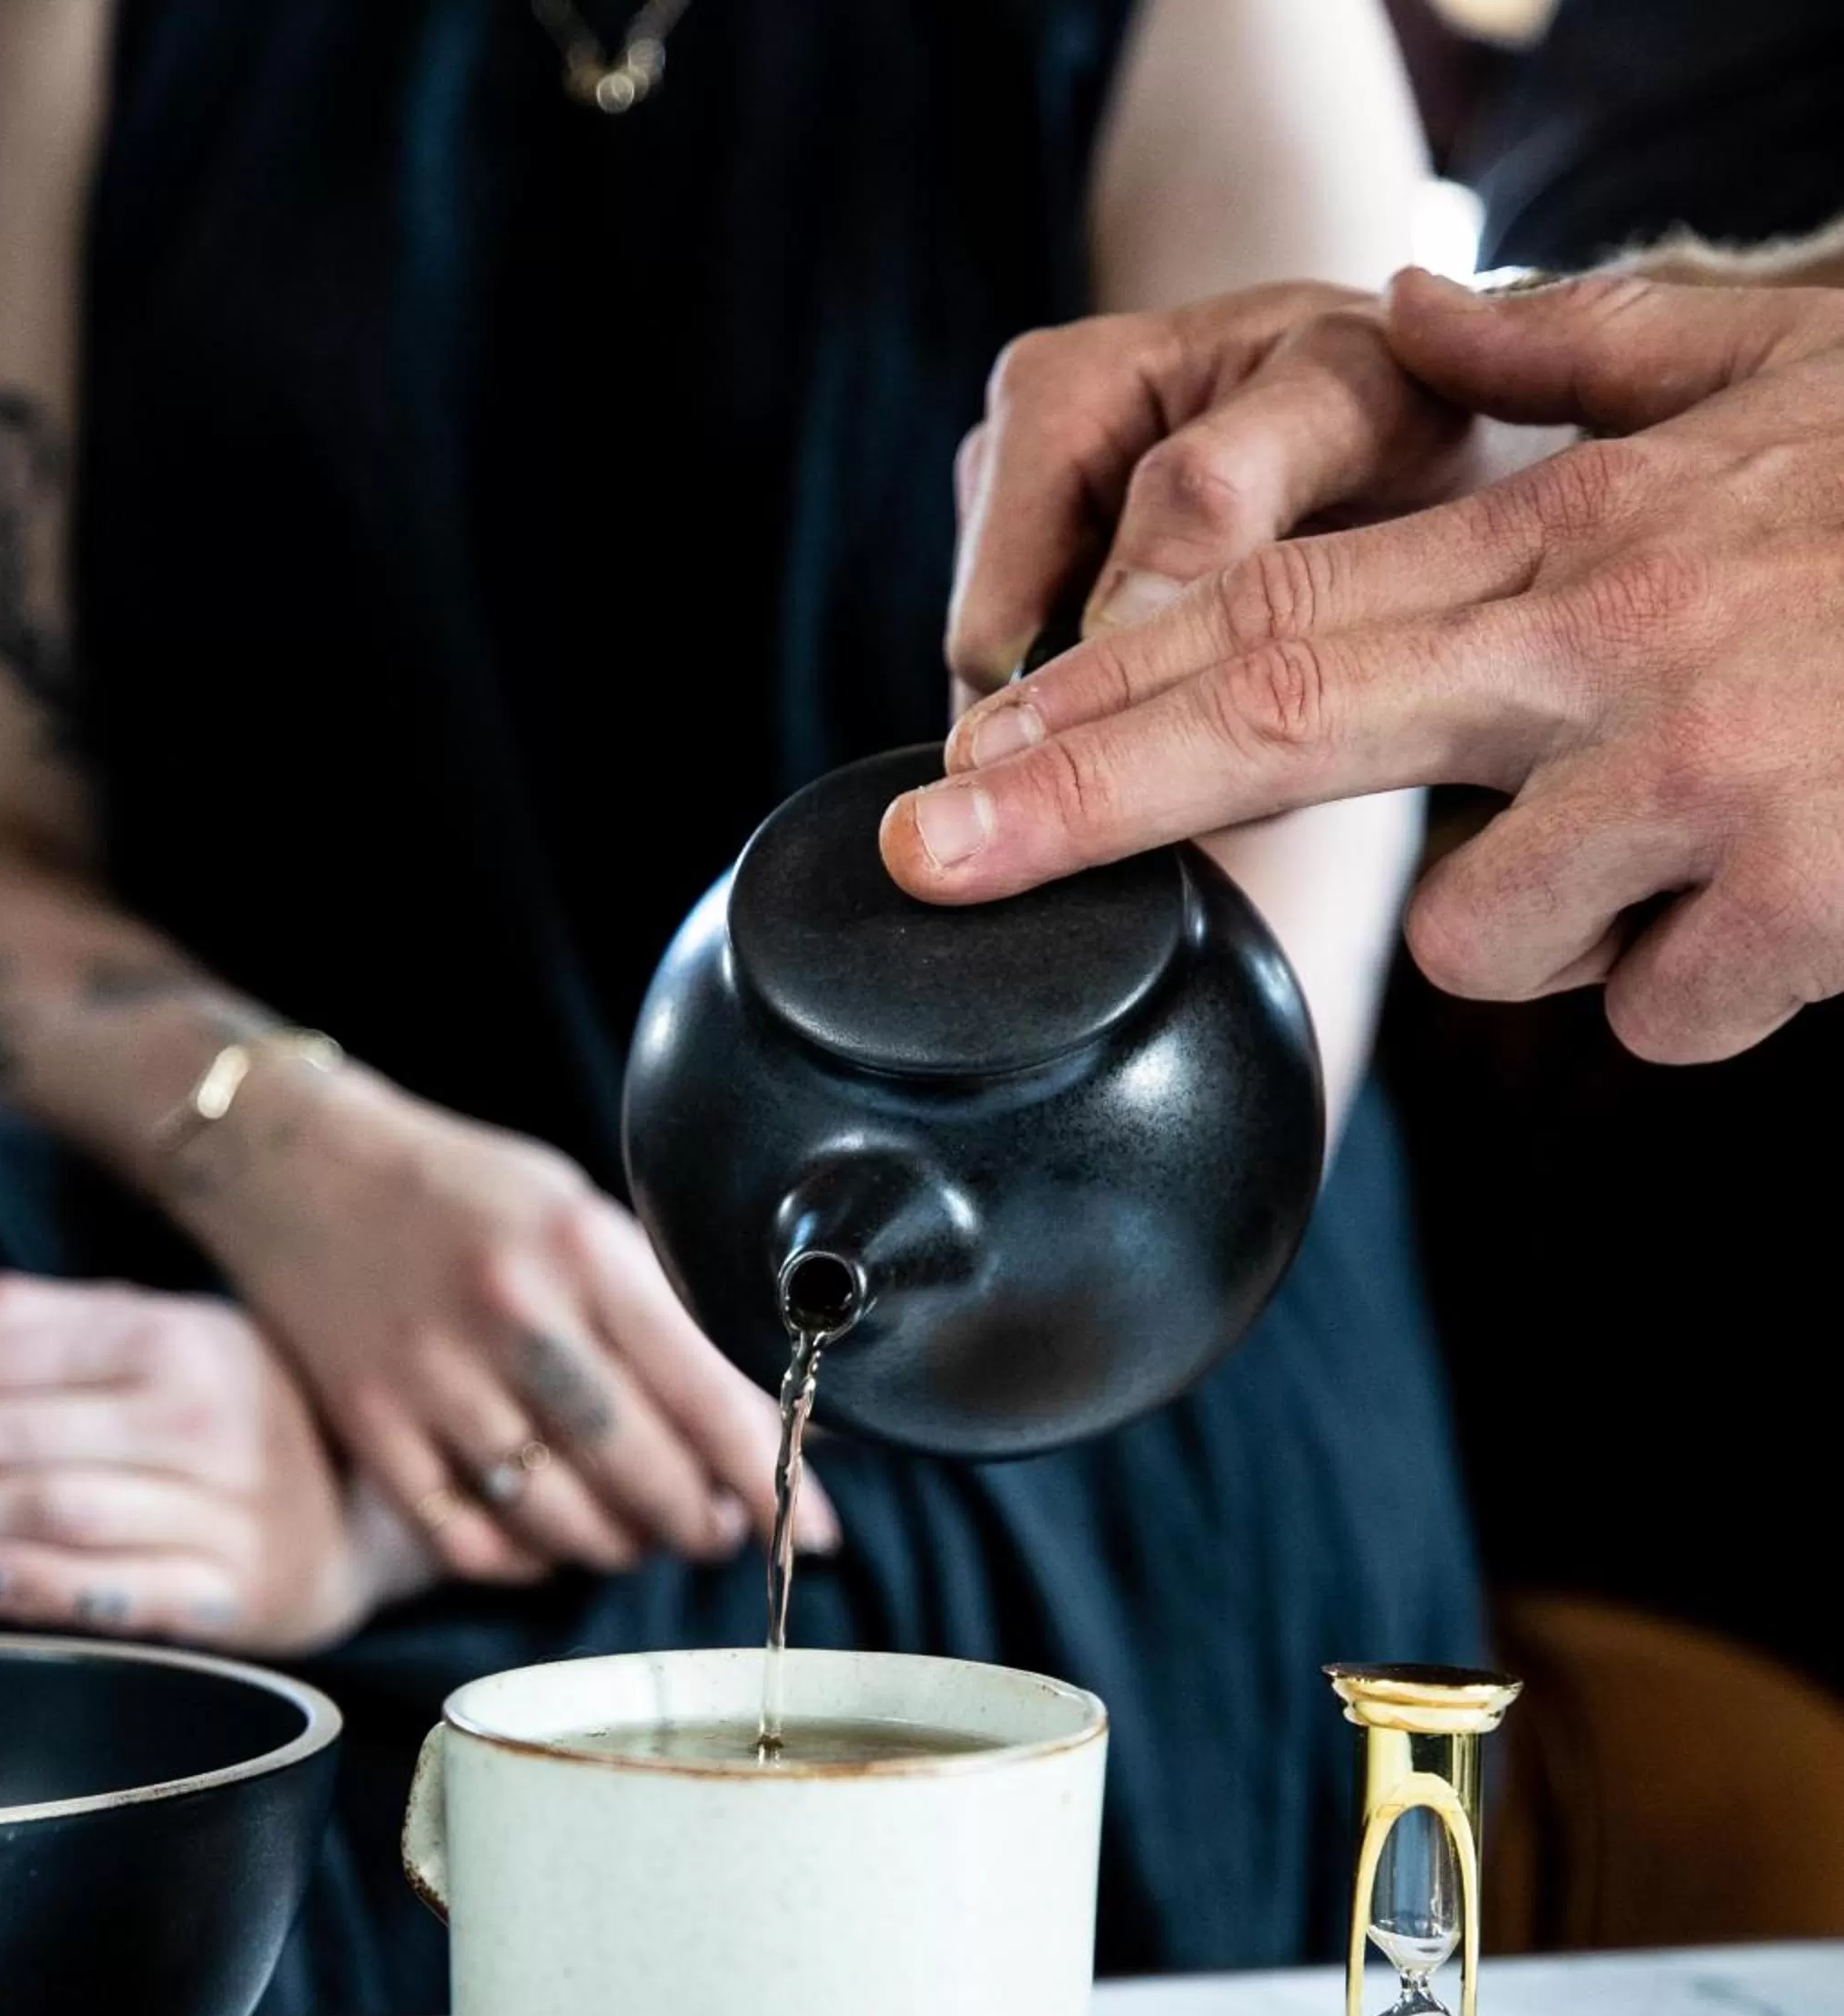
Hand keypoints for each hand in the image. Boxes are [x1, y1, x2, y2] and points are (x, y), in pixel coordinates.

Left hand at [0, 1274, 425, 1650]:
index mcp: (169, 1338)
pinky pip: (127, 1594)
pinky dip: (41, 1587)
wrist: (388, 1510)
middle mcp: (199, 1416)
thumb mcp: (166, 1341)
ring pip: (39, 1507)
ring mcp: (225, 1510)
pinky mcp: (243, 1597)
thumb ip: (52, 1328)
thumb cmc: (244, 1420)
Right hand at [174, 1073, 836, 1579]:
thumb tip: (753, 1414)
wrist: (299, 1165)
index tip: (811, 1532)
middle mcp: (511, 1313)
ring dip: (619, 1547)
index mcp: (583, 1250)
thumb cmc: (463, 1192)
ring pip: (558, 1519)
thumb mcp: (578, 1213)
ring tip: (639, 1532)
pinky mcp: (370, 1423)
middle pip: (638, 1472)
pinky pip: (467, 1539)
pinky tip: (547, 1540)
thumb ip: (656, 1308)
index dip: (771, 1479)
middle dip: (699, 1525)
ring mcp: (431, 1376)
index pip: (705, 1395)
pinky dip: (523, 1560)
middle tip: (717, 1529)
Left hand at [885, 268, 1843, 1063]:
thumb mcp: (1778, 370)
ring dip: (1560, 909)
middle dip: (1081, 799)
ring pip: (1497, 941)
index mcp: (1577, 538)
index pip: (1276, 613)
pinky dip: (1707, 973)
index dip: (1096, 693)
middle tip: (939, 846)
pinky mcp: (1802, 919)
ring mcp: (1701, 793)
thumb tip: (1414, 315)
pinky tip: (1798, 877)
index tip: (960, 756)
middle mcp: (1608, 660)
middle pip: (1281, 728)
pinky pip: (1662, 1018)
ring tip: (1704, 806)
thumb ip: (1577, 362)